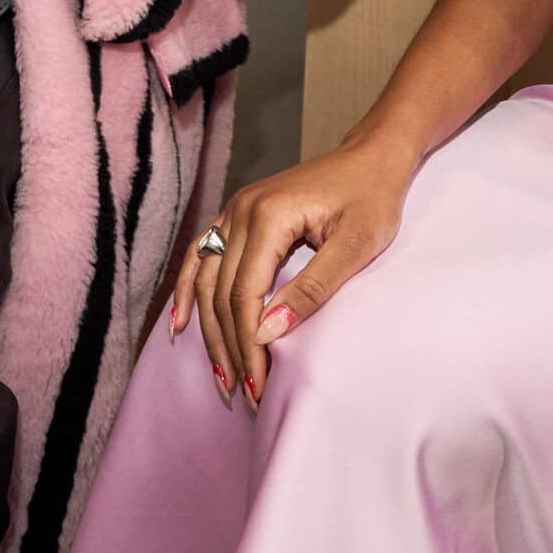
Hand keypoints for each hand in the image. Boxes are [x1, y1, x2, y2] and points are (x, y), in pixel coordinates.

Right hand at [168, 134, 416, 407]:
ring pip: (205, 281)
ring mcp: (234, 211)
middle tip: (244, 395)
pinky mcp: (236, 216)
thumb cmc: (372, 198)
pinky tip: (179, 325)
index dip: (248, 344)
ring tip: (221, 376)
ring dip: (209, 332)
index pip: (245, 294)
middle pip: (221, 293)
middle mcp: (241, 211)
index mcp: (268, 217)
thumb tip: (266, 332)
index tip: (258, 386)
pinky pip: (200, 257)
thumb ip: (312, 288)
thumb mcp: (356, 246)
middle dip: (230, 348)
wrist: (372, 157)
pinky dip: (187, 292)